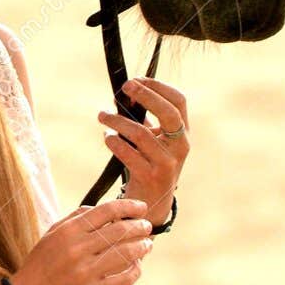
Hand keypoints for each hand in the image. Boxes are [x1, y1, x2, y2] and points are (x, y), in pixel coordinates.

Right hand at [13, 195, 153, 284]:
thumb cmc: (41, 263)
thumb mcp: (52, 234)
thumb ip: (76, 218)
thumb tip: (101, 208)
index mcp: (68, 231)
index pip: (106, 211)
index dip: (128, 206)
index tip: (141, 207)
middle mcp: (77, 249)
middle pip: (119, 231)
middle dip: (139, 226)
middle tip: (147, 226)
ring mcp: (84, 273)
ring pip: (125, 254)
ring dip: (141, 247)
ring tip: (147, 245)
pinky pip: (123, 280)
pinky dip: (135, 271)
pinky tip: (137, 266)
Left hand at [98, 75, 189, 224]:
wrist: (151, 205)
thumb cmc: (149, 164)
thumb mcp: (153, 139)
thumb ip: (143, 118)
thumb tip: (123, 94)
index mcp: (182, 133)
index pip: (179, 101)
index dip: (158, 86)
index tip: (136, 79)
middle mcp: (180, 147)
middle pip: (169, 113)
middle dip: (146, 95)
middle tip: (124, 87)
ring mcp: (167, 163)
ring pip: (141, 133)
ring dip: (117, 121)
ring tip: (102, 115)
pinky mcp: (150, 177)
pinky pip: (128, 153)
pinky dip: (114, 142)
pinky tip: (107, 137)